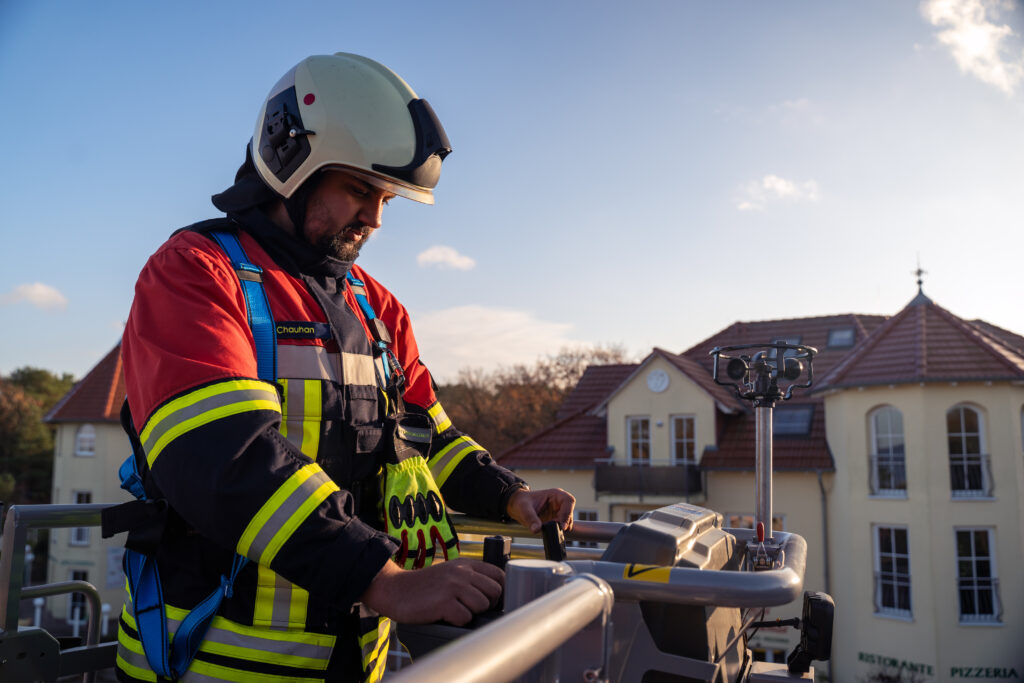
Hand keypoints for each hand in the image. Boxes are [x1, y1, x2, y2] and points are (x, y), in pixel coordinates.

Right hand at [359, 558, 503, 625]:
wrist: (394, 589)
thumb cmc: (424, 586)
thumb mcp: (450, 572)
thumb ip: (470, 577)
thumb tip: (495, 595)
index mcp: (466, 564)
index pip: (499, 575)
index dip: (499, 591)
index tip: (490, 601)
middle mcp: (462, 572)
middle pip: (495, 592)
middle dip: (487, 605)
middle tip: (470, 608)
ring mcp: (453, 586)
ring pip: (483, 605)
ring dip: (472, 613)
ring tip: (456, 611)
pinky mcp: (443, 602)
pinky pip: (465, 618)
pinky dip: (457, 621)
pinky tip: (445, 616)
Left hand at [506, 487, 575, 533]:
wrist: (517, 505)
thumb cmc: (521, 502)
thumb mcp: (524, 509)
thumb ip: (530, 518)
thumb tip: (536, 529)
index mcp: (555, 494)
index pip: (569, 501)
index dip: (568, 513)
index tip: (562, 525)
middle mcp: (559, 502)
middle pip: (570, 513)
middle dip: (564, 523)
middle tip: (554, 530)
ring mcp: (559, 511)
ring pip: (568, 521)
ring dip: (561, 528)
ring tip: (548, 529)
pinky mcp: (556, 520)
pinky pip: (561, 527)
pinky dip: (557, 531)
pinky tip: (548, 531)